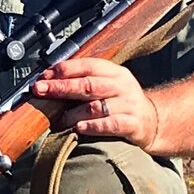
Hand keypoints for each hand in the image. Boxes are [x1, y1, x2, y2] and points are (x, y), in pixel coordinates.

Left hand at [31, 57, 159, 149]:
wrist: (153, 121)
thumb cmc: (122, 102)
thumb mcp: (109, 85)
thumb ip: (85, 81)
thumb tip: (49, 80)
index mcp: (115, 72)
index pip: (88, 65)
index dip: (65, 69)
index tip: (44, 76)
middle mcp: (123, 86)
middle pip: (88, 84)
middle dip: (61, 87)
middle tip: (40, 90)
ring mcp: (129, 105)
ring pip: (97, 106)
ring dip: (72, 113)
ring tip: (57, 118)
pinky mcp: (134, 124)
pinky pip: (111, 124)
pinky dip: (92, 126)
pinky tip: (78, 128)